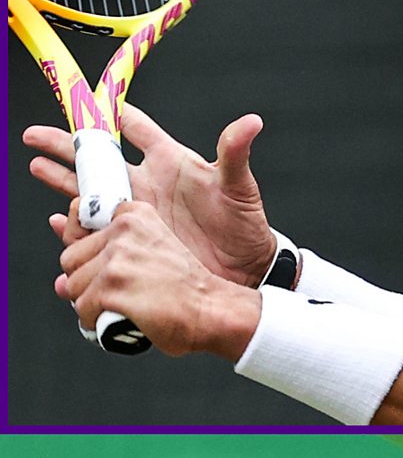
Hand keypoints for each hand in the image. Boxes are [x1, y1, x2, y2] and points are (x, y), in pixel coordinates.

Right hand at [27, 104, 276, 287]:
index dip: (111, 114)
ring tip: (37, 167)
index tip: (86, 101)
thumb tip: (251, 122)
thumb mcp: (239, 187)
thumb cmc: (243, 223)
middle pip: (97, 160)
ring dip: (61, 181)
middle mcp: (146, 184)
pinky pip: (93, 234)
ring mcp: (134, 213)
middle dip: (65, 146)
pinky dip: (72, 230)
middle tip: (35, 135)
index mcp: (169, 161)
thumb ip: (235, 153)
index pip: (134, 129)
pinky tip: (56, 225)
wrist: (243, 269)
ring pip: (87, 194)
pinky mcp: (130, 241)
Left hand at [56, 199, 260, 359]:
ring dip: (93, 304)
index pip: (78, 224)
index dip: (85, 251)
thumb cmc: (186, 285)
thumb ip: (105, 248)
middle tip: (122, 291)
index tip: (104, 264)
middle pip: (70, 260)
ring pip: (73, 287)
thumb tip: (55, 258)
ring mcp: (117, 259)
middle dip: (87, 281)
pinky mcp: (112, 288)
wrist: (213, 309)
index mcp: (134, 214)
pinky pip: (82, 310)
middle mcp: (123, 230)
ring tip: (126, 304)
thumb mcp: (150, 249)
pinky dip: (97, 322)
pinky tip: (123, 318)